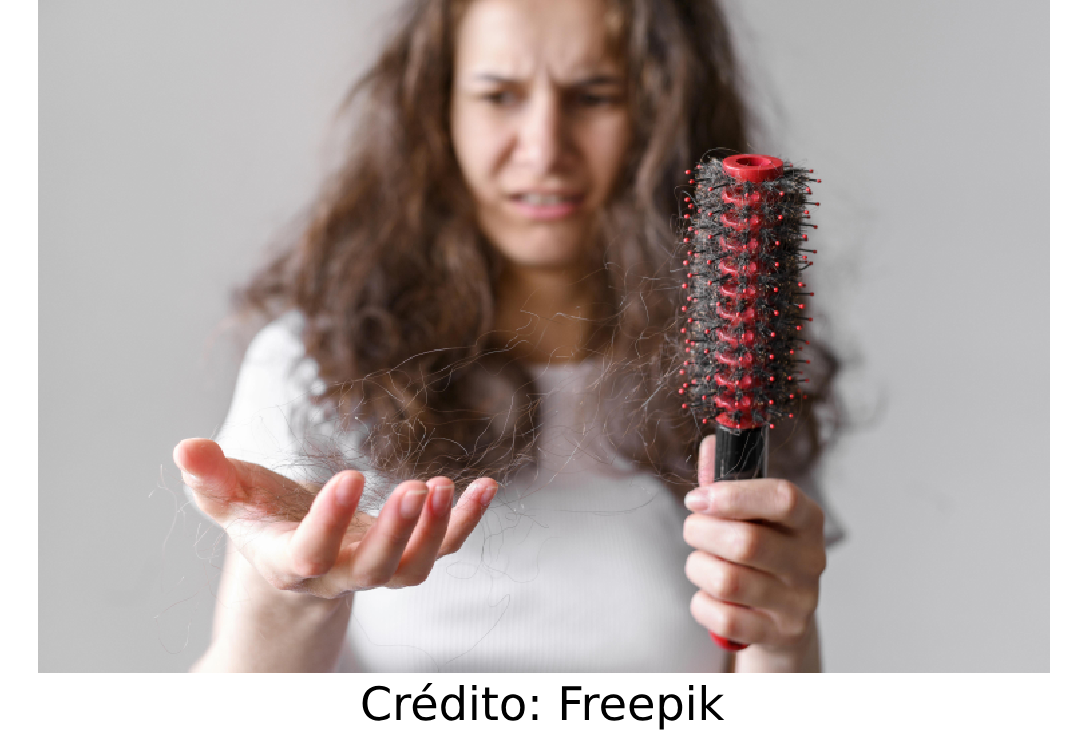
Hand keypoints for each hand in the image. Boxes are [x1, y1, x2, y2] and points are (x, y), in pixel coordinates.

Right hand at [174, 438, 496, 599]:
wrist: (295, 559)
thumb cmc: (261, 522)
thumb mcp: (231, 501)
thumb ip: (211, 479)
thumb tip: (184, 448)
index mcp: (290, 561)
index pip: (309, 553)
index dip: (329, 523)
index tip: (351, 476)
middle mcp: (338, 574)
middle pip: (372, 569)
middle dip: (396, 533)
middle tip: (415, 489)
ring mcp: (377, 569)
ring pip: (412, 568)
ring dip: (435, 531)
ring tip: (445, 486)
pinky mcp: (407, 555)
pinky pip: (444, 548)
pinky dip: (466, 522)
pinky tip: (486, 486)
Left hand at [682, 435, 825, 650]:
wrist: (781, 619)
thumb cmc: (761, 554)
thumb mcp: (752, 515)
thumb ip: (728, 480)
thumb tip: (711, 442)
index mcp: (808, 520)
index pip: (783, 498)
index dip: (734, 495)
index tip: (698, 497)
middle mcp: (810, 560)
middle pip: (747, 542)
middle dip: (702, 532)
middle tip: (692, 529)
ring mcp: (797, 601)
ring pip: (728, 581)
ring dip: (698, 567)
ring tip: (701, 563)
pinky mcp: (778, 634)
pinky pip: (723, 618)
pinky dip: (702, 604)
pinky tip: (709, 595)